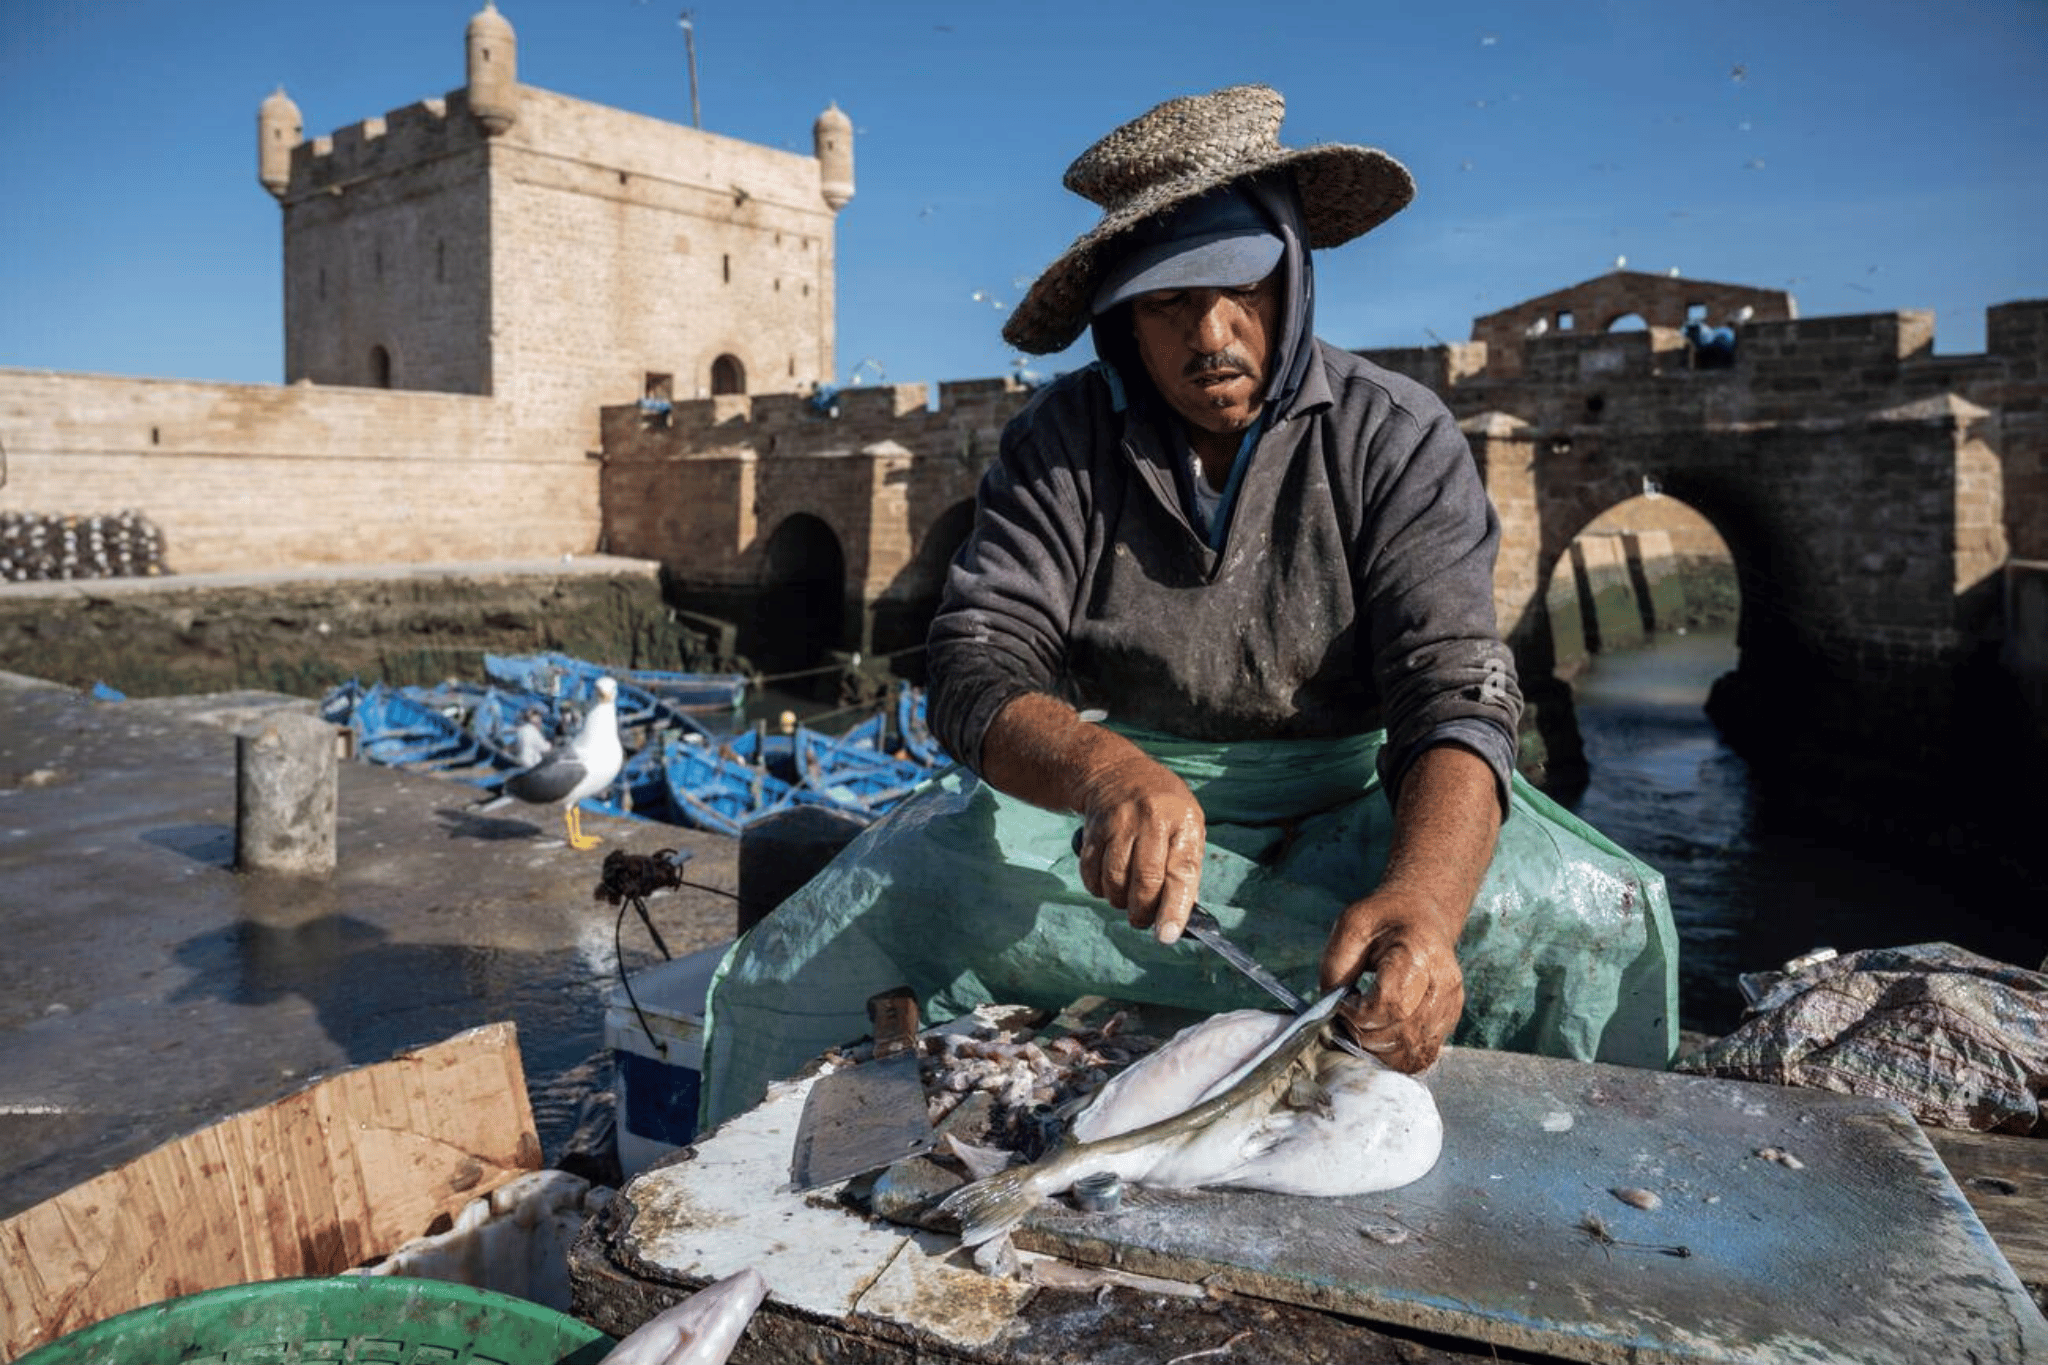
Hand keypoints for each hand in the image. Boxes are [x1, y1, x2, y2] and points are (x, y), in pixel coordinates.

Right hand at [1071, 751, 1204, 943]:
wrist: (1117, 772)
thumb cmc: (1162, 807)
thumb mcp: (1187, 825)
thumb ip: (1185, 865)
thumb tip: (1181, 912)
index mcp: (1182, 822)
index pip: (1181, 873)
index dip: (1174, 908)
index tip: (1168, 936)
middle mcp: (1151, 820)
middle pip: (1145, 881)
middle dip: (1143, 912)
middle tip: (1143, 920)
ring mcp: (1119, 824)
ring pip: (1115, 880)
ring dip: (1120, 901)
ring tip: (1127, 900)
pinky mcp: (1093, 830)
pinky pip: (1091, 873)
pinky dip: (1098, 889)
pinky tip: (1108, 885)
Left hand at [1320, 890, 1463, 1072]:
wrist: (1424, 915)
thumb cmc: (1386, 917)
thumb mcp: (1351, 925)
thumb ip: (1336, 965)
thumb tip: (1331, 1008)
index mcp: (1419, 954)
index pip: (1391, 1004)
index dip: (1359, 1013)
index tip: (1343, 1001)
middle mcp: (1443, 983)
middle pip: (1402, 1033)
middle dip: (1364, 1034)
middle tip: (1346, 1017)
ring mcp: (1450, 1005)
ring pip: (1412, 1051)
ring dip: (1378, 1050)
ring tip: (1360, 1026)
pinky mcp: (1449, 1020)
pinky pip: (1422, 1055)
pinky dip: (1395, 1057)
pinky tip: (1378, 1037)